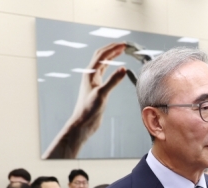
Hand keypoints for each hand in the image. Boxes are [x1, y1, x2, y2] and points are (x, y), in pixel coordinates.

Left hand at [42, 43, 127, 158]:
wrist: (83, 123)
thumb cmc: (89, 110)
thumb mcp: (102, 94)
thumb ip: (113, 81)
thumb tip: (123, 68)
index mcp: (90, 74)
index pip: (102, 55)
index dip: (113, 48)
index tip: (124, 45)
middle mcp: (90, 75)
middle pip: (101, 56)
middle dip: (112, 49)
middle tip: (124, 45)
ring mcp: (94, 81)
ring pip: (103, 64)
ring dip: (111, 56)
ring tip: (121, 52)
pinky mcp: (97, 88)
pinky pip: (104, 73)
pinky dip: (112, 67)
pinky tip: (118, 69)